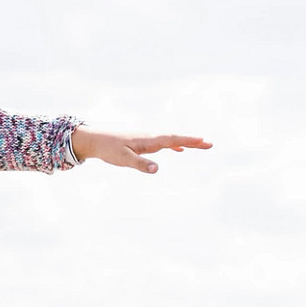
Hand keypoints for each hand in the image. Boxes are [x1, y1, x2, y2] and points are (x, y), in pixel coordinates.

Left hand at [67, 128, 211, 174]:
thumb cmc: (108, 149)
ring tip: (201, 145)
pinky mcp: (142, 142)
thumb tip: (157, 169)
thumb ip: (140, 164)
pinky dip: (174, 144)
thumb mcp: (123, 159)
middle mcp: (150, 137)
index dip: (189, 140)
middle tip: (210, 144)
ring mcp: (147, 139)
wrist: (95, 139)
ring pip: (171, 139)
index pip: (173, 139)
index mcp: (148, 140)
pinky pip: (163, 142)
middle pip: (176, 137)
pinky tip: (179, 149)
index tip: (204, 141)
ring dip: (186, 142)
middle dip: (193, 141)